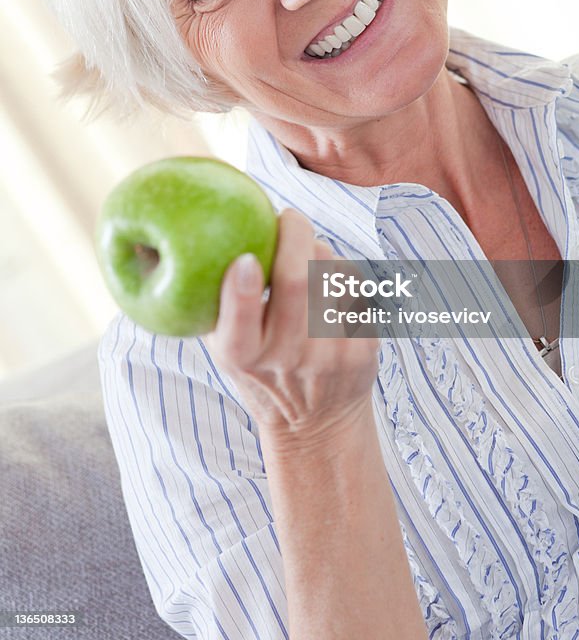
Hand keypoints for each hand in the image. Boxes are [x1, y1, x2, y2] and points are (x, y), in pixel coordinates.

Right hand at [202, 208, 379, 443]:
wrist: (318, 422)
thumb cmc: (261, 368)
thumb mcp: (226, 347)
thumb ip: (211, 303)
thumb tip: (153, 244)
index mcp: (243, 357)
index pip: (239, 325)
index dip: (242, 289)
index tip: (246, 259)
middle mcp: (287, 358)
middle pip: (296, 282)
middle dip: (294, 235)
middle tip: (288, 218)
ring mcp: (330, 355)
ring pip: (331, 274)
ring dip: (319, 251)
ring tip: (308, 255)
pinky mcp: (364, 349)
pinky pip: (356, 287)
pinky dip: (342, 273)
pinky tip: (331, 283)